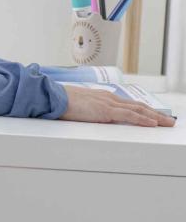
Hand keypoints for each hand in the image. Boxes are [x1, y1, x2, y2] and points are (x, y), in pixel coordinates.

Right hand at [59, 85, 175, 126]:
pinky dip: (143, 119)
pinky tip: (153, 124)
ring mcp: (108, 103)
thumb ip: (88, 111)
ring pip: (138, 110)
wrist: (53, 97)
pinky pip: (129, 115)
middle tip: (168, 121)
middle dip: (155, 114)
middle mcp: (109, 98)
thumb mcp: (78, 107)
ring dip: (155, 117)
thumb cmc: (61, 102)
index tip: (153, 116)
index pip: (128, 104)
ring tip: (167, 123)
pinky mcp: (105, 111)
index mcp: (102, 97)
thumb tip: (91, 118)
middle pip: (138, 106)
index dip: (143, 110)